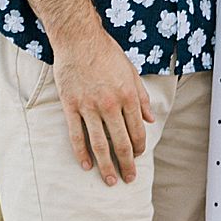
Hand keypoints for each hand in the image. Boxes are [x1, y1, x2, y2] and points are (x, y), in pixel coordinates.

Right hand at [53, 28, 154, 185]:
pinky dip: (81, 153)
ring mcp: (89, 107)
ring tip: (110, 181)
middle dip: (126, 164)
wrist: (78, 39)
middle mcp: (110, 105)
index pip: (137, 130)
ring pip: (99, 144)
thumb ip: (142, 97)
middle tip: (129, 179)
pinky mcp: (71, 106)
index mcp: (128, 96)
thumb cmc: (107, 53)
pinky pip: (76, 135)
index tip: (138, 156)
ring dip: (106, 165)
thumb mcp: (131, 72)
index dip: (139, 147)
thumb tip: (150, 119)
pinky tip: (86, 166)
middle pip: (120, 142)